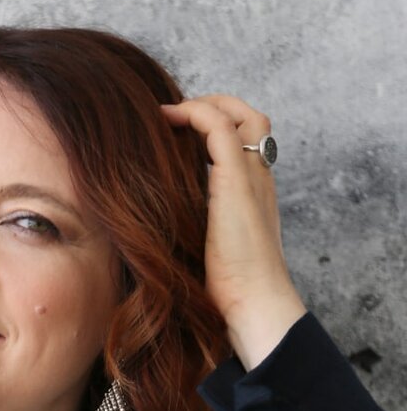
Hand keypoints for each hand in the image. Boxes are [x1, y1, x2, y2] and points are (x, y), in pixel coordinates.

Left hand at [161, 94, 307, 368]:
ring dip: (205, 105)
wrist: (252, 304)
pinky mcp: (237, 180)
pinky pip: (220, 126)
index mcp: (255, 194)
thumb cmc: (228, 291)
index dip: (218, 128)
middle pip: (252, 119)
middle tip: (176, 117)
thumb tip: (152, 234)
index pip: (247, 142)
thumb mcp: (207, 252)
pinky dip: (195, 113)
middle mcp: (259, 179)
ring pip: (242, 114)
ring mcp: (252, 177)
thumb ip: (192, 232)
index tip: (179, 134)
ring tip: (170, 115)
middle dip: (216, 108)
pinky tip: (166, 119)